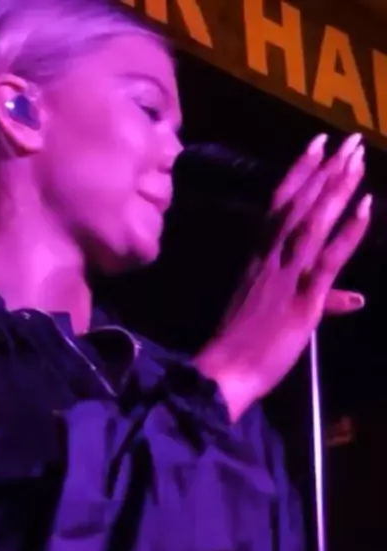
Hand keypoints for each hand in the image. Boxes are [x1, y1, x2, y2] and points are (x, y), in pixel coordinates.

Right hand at [195, 133, 370, 420]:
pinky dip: (347, 233)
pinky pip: (327, 261)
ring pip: (312, 224)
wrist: (224, 375)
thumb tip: (356, 298)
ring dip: (335, 189)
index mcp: (257, 260)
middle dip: (324, 170)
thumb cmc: (243, 347)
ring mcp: (286, 278)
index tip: (317, 144)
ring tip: (355, 157)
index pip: (278, 206)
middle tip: (348, 138)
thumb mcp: (275, 314)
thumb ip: (321, 301)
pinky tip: (364, 207)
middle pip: (298, 206)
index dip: (299, 172)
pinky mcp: (301, 300)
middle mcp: (270, 260)